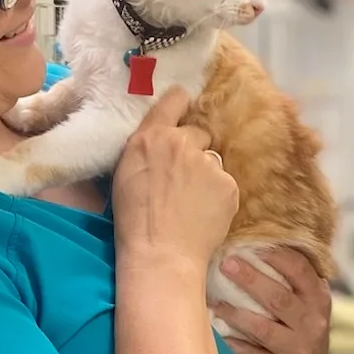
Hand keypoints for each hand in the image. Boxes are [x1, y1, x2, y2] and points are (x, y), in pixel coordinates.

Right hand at [111, 87, 237, 270]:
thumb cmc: (133, 220)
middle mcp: (181, 143)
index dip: (181, 105)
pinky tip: (204, 214)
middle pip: (198, 132)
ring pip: (212, 160)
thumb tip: (162, 139)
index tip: (184, 113)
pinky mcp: (228, 184)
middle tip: (182, 178)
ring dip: (206, 174)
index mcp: (150, 137)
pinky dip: (218, 196)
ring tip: (192, 202)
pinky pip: (225, 183)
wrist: (160, 254)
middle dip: (193, 149)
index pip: (175, 98)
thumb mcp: (126, 173)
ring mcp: (208, 163)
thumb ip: (147, 148)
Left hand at [213, 249, 330, 353]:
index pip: (301, 271)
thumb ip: (293, 276)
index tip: (251, 244)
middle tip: (226, 264)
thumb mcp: (307, 300)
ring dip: (235, 313)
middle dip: (250, 279)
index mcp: (319, 299)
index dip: (277, 256)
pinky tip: (217, 333)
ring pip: (262, 329)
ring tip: (213, 301)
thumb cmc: (300, 323)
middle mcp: (312, 324)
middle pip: (278, 298)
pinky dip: (233, 344)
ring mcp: (297, 350)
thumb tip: (258, 239)